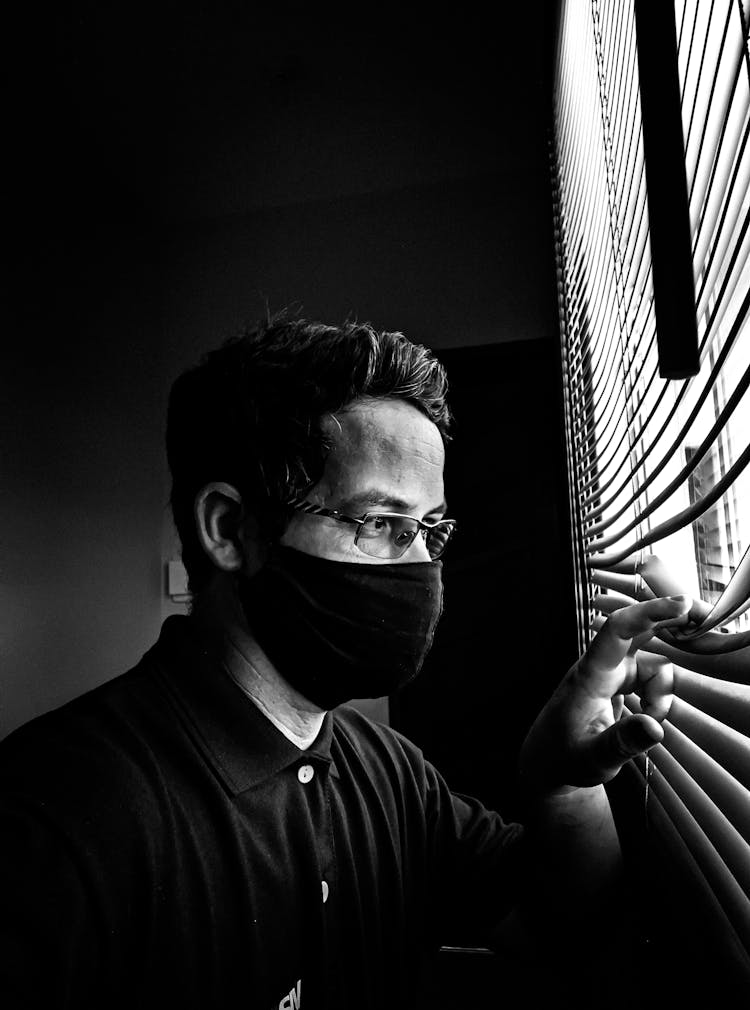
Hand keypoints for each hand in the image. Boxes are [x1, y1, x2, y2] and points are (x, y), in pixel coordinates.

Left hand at [519, 595, 692, 791]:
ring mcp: (613, 673)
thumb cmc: (565, 756)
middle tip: (703, 621)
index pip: (617, 631)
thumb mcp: (592, 758)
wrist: (550, 759)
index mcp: (591, 675)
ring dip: (662, 691)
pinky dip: (659, 698)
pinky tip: (647, 720)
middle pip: (641, 631)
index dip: (648, 612)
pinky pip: (652, 680)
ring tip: (650, 722)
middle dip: (671, 622)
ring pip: (654, 665)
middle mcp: (603, 666)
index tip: (680, 604)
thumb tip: (655, 727)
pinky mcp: (621, 683)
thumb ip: (622, 742)